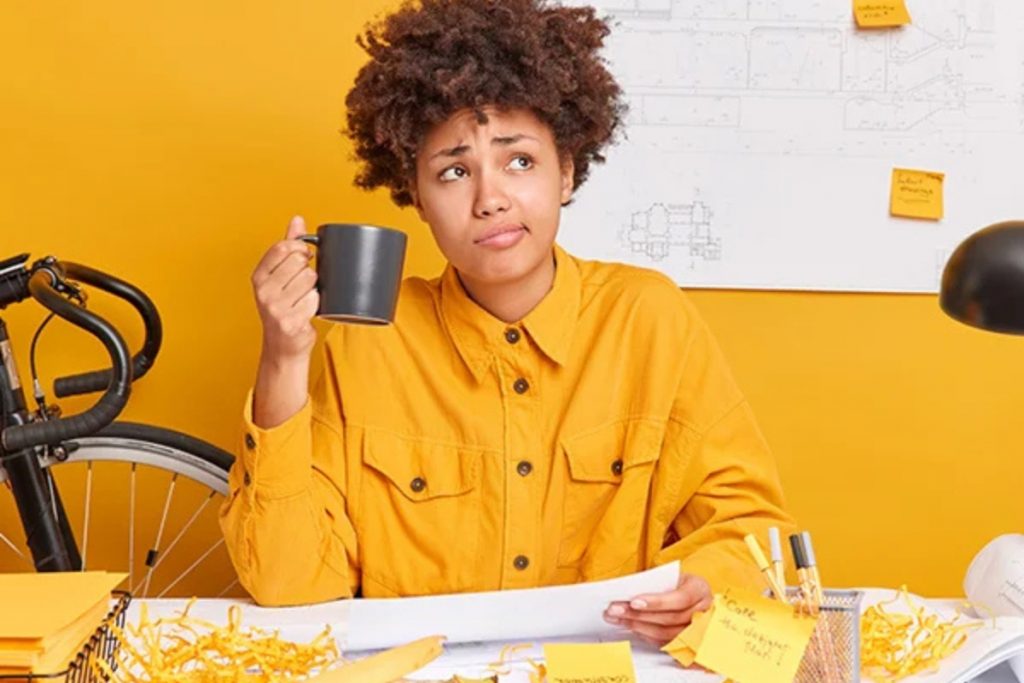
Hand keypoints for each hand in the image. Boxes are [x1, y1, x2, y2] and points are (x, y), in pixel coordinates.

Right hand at [252, 216, 318, 360]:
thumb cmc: (284, 308)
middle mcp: (263, 291)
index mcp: (259, 276)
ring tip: (303, 299)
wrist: (283, 346)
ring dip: (313, 288)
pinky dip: (316, 304)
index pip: (284, 247)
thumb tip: (297, 220)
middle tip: (303, 284)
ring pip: (310, 279)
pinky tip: (306, 311)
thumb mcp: (279, 276)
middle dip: (308, 270)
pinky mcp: (291, 321)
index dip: (300, 248)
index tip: (304, 256)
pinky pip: (315, 299)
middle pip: (300, 262)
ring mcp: (276, 307)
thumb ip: (288, 246)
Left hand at [603, 573, 712, 645]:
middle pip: (670, 618)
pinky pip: (664, 642)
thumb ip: (654, 583)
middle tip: (615, 609)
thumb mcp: (670, 576)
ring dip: (638, 626)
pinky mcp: (687, 642)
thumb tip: (626, 591)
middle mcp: (702, 611)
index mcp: (700, 589)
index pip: (680, 599)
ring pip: (666, 633)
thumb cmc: (677, 582)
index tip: (633, 601)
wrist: (690, 592)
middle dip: (639, 615)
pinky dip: (645, 635)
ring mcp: (697, 629)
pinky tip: (630, 626)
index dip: (656, 602)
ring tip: (617, 618)